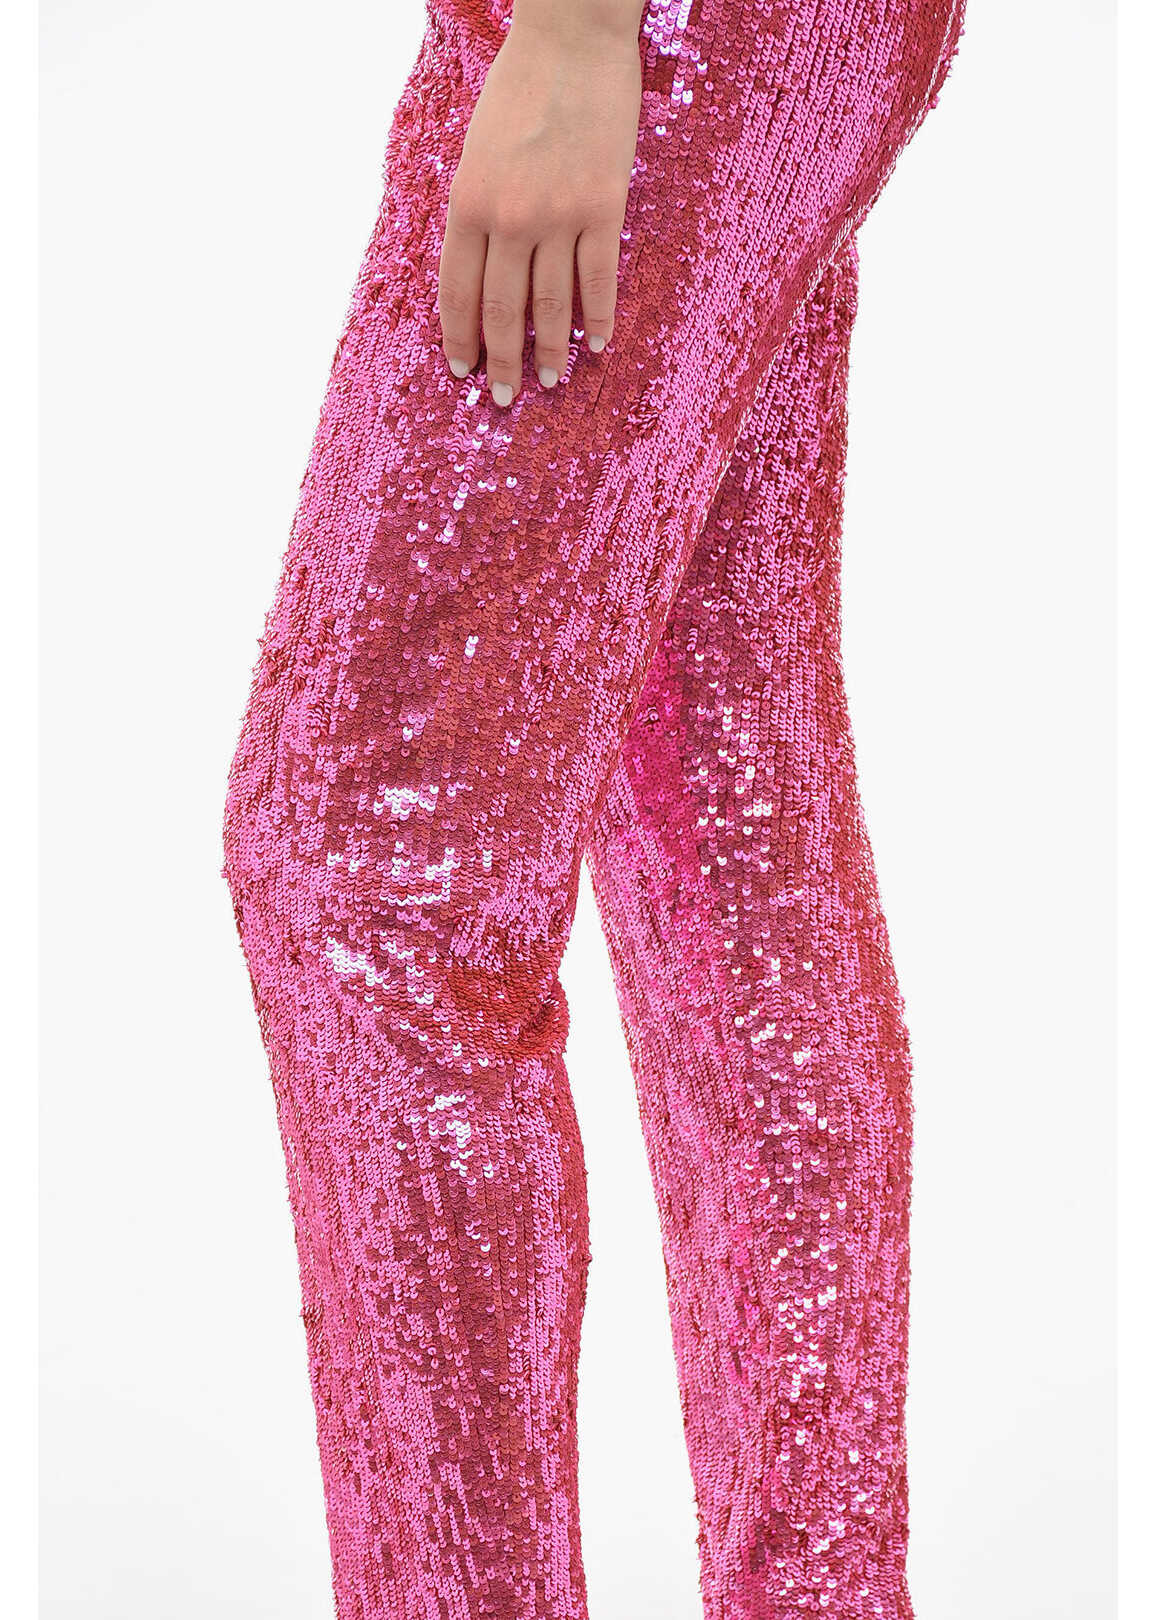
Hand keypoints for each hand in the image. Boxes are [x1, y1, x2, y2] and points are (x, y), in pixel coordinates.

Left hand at [436, 12, 642, 405]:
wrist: (572, 39)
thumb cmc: (519, 88)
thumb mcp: (476, 151)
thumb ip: (476, 209)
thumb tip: (483, 267)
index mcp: (467, 204)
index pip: (457, 292)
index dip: (459, 338)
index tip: (464, 370)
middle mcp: (508, 219)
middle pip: (502, 310)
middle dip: (501, 361)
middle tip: (504, 398)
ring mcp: (557, 216)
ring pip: (551, 306)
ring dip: (549, 351)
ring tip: (547, 382)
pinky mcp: (602, 208)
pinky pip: (599, 279)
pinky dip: (599, 318)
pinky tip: (599, 346)